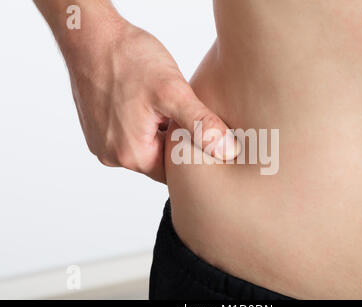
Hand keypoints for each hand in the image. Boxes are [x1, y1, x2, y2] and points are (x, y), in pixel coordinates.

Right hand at [63, 20, 239, 182]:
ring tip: (164, 105)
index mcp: (131, 155)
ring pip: (144, 145)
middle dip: (174, 139)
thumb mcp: (173, 92)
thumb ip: (201, 125)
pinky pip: (128, 134)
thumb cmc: (127, 59)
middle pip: (158, 160)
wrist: (89, 35)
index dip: (191, 151)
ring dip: (158, 130)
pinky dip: (142, 122)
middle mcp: (111, 155)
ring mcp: (101, 142)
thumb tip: (228, 152)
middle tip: (183, 113)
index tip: (200, 131)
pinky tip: (147, 102)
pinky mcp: (97, 128)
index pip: (173, 171)